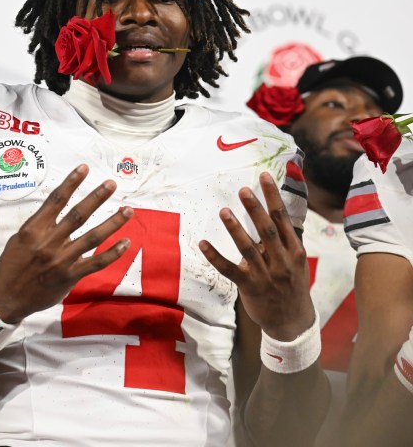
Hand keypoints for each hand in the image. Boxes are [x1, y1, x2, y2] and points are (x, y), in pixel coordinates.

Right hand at [0, 164, 132, 322]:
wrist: (4, 297)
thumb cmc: (12, 264)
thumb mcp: (20, 238)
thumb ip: (41, 225)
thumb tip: (60, 210)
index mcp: (34, 229)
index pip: (56, 200)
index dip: (71, 182)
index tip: (84, 168)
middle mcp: (49, 243)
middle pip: (78, 215)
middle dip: (97, 197)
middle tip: (112, 184)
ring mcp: (61, 260)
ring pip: (93, 238)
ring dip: (113, 223)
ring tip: (128, 210)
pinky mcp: (70, 277)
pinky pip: (96, 263)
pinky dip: (113, 253)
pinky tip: (126, 242)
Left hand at [199, 172, 314, 340]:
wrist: (293, 322)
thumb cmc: (292, 285)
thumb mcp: (296, 261)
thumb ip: (285, 238)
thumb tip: (277, 211)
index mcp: (293, 250)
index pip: (282, 218)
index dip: (273, 197)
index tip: (264, 177)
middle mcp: (281, 261)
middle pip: (267, 230)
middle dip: (255, 209)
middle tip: (243, 190)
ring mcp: (265, 275)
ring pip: (248, 249)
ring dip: (235, 229)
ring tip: (224, 211)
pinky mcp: (250, 286)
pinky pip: (230, 270)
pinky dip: (215, 256)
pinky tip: (202, 243)